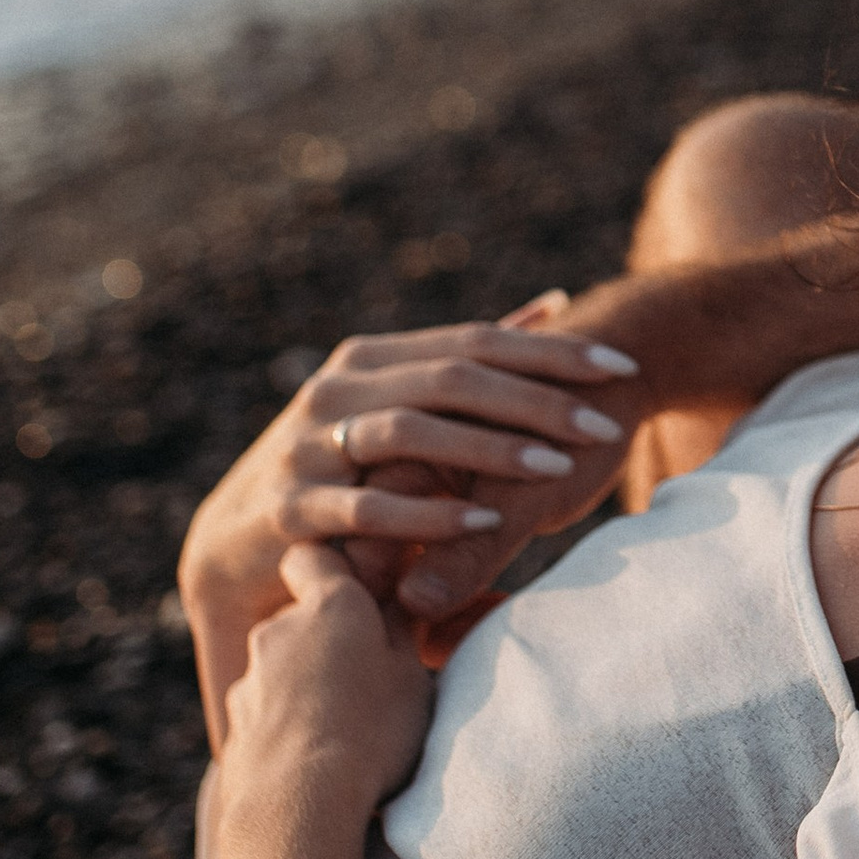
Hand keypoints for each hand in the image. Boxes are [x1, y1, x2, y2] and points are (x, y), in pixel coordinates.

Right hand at [178, 308, 647, 743]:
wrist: (236, 553)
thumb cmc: (341, 473)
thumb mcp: (400, 405)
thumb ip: (468, 359)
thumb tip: (552, 305)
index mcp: (372, 359)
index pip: (477, 342)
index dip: (553, 354)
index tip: (622, 369)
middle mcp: (338, 389)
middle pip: (452, 379)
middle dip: (537, 399)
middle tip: (607, 421)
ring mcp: (307, 445)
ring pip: (411, 432)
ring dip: (489, 448)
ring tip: (559, 466)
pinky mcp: (290, 507)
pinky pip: (368, 505)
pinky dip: (430, 511)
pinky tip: (487, 519)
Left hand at [217, 542, 437, 835]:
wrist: (296, 805)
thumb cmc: (371, 733)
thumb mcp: (411, 676)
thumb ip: (402, 630)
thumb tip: (402, 598)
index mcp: (330, 604)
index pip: (313, 557)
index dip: (335, 570)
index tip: (365, 597)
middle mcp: (279, 629)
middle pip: (300, 615)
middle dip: (327, 637)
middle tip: (370, 677)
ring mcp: (251, 677)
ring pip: (282, 665)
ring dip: (306, 683)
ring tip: (345, 728)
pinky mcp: (237, 723)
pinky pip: (268, 710)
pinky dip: (286, 723)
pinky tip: (313, 759)